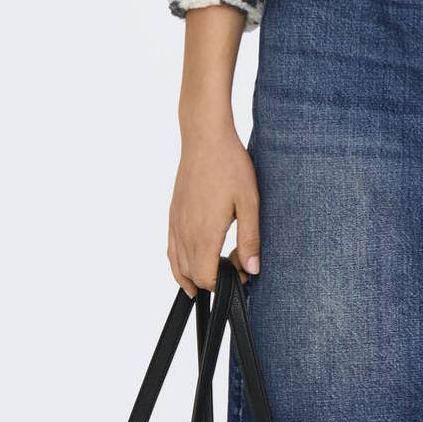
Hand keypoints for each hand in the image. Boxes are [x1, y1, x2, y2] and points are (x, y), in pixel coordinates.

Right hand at [168, 110, 260, 297]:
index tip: (243, 273)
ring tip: (214, 276)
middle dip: (213, 280)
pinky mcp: (173, 214)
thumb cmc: (230, 165)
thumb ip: (250, 238)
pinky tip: (191, 260)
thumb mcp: (249, 201)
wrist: (205, 137)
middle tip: (236, 267)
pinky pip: (171, 249)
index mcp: (204, 234)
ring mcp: (176, 223)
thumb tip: (252, 270)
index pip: (206, 278)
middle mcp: (185, 233)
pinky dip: (179, 263)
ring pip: (177, 265)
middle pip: (191, 275)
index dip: (225, 284)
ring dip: (194, 276)